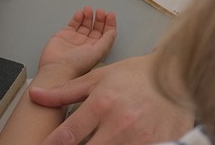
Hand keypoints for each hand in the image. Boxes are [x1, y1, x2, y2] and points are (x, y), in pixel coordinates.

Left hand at [30, 54, 193, 144]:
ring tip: (99, 139)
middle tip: (73, 144)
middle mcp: (119, 124)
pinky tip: (120, 142)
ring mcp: (139, 139)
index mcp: (102, 104)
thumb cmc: (137, 76)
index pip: (68, 136)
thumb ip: (66, 91)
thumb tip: (36, 94)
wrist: (179, 77)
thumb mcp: (99, 78)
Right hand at [37, 7, 115, 77]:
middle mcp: (87, 44)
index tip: (110, 15)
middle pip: (96, 28)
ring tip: (88, 9)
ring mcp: (76, 38)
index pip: (106, 34)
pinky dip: (77, 17)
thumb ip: (107, 41)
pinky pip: (73, 23)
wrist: (58, 66)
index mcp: (97, 49)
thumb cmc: (78, 64)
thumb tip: (113, 31)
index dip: (109, 24)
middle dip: (99, 18)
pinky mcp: (65, 34)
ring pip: (85, 24)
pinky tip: (80, 13)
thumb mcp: (97, 52)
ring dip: (88, 16)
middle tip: (100, 11)